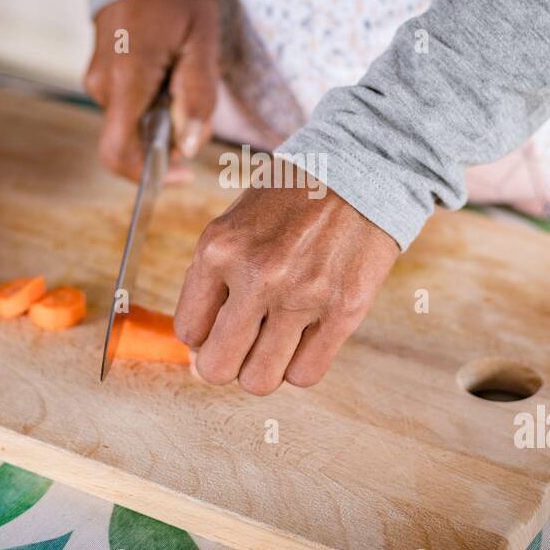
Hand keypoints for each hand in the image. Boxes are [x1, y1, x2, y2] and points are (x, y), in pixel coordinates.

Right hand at [84, 0, 219, 181]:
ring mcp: (97, 77)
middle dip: (168, 136)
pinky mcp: (101, 72)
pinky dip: (152, 101)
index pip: (118, 152)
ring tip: (183, 72)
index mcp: (125, 79)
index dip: (148, 175)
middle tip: (195, 100)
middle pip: (134, 139)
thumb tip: (188, 147)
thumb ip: (197, 98)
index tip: (182, 174)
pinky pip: (127, 104)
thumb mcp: (202, 43)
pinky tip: (169, 69)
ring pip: (133, 121)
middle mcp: (102, 83)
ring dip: (163, 115)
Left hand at [174, 181, 399, 394]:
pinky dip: (301, 365)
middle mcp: (257, 276)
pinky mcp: (344, 310)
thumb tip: (199, 347)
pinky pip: (306, 374)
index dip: (203, 336)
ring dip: (263, 368)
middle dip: (225, 363)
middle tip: (242, 345)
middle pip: (217, 367)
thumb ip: (213, 278)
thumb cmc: (294, 196)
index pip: (188, 331)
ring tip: (275, 341)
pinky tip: (305, 338)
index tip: (219, 325)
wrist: (362, 168)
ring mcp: (302, 296)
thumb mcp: (235, 222)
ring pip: (260, 380)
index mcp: (220, 249)